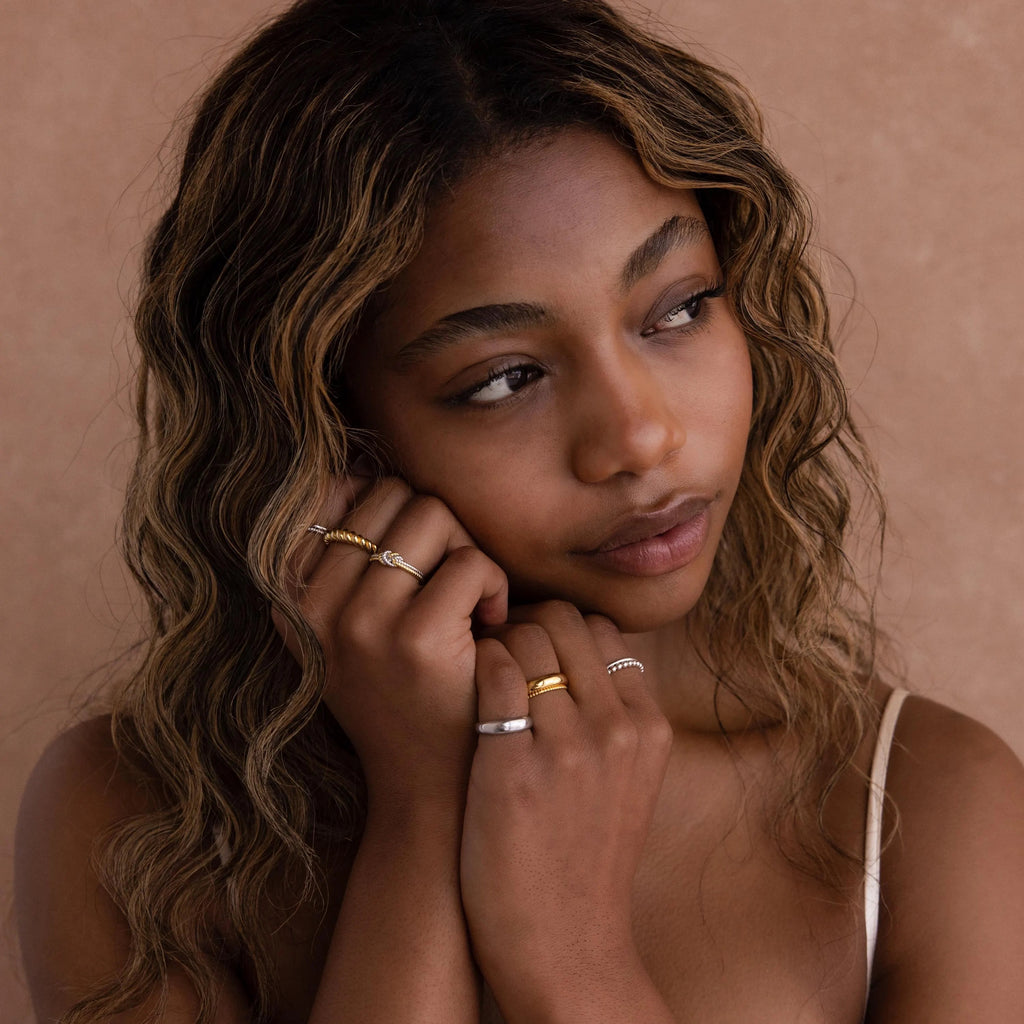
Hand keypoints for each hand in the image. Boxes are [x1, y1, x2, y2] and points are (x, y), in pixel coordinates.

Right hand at [272, 475, 507, 807]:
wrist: (426, 788)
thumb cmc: (403, 693)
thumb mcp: (349, 630)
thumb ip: (345, 558)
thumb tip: (366, 472)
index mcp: (290, 596)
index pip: (336, 491)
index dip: (388, 507)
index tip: (413, 557)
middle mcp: (312, 606)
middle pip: (392, 493)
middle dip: (435, 527)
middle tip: (449, 582)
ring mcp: (359, 623)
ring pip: (432, 515)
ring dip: (466, 551)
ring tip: (470, 604)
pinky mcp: (415, 640)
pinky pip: (471, 562)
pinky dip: (496, 586)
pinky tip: (492, 627)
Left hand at [460, 602, 672, 997]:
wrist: (565, 946)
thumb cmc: (585, 857)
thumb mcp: (629, 780)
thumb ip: (616, 716)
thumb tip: (578, 654)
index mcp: (650, 727)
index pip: (602, 630)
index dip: (560, 630)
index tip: (532, 649)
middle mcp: (618, 728)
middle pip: (565, 620)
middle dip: (525, 623)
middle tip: (497, 648)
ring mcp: (568, 746)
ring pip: (526, 636)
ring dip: (495, 643)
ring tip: (477, 673)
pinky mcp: (513, 766)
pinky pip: (493, 671)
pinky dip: (474, 666)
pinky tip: (460, 690)